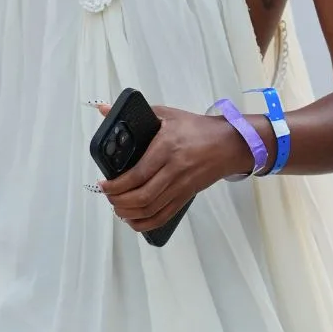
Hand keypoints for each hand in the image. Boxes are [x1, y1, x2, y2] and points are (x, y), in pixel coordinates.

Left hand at [96, 104, 274, 234]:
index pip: (137, 174)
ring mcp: (181, 186)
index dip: (117, 185)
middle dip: (119, 201)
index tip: (104, 184)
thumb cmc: (197, 128)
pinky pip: (164, 216)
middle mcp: (174, 170)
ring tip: (117, 207)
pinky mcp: (186, 196)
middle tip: (108, 196)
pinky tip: (134, 219)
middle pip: (142, 196)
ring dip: (129, 213)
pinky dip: (146, 223)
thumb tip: (103, 108)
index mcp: (167, 148)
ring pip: (151, 209)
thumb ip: (135, 114)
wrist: (229, 144)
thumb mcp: (167, 115)